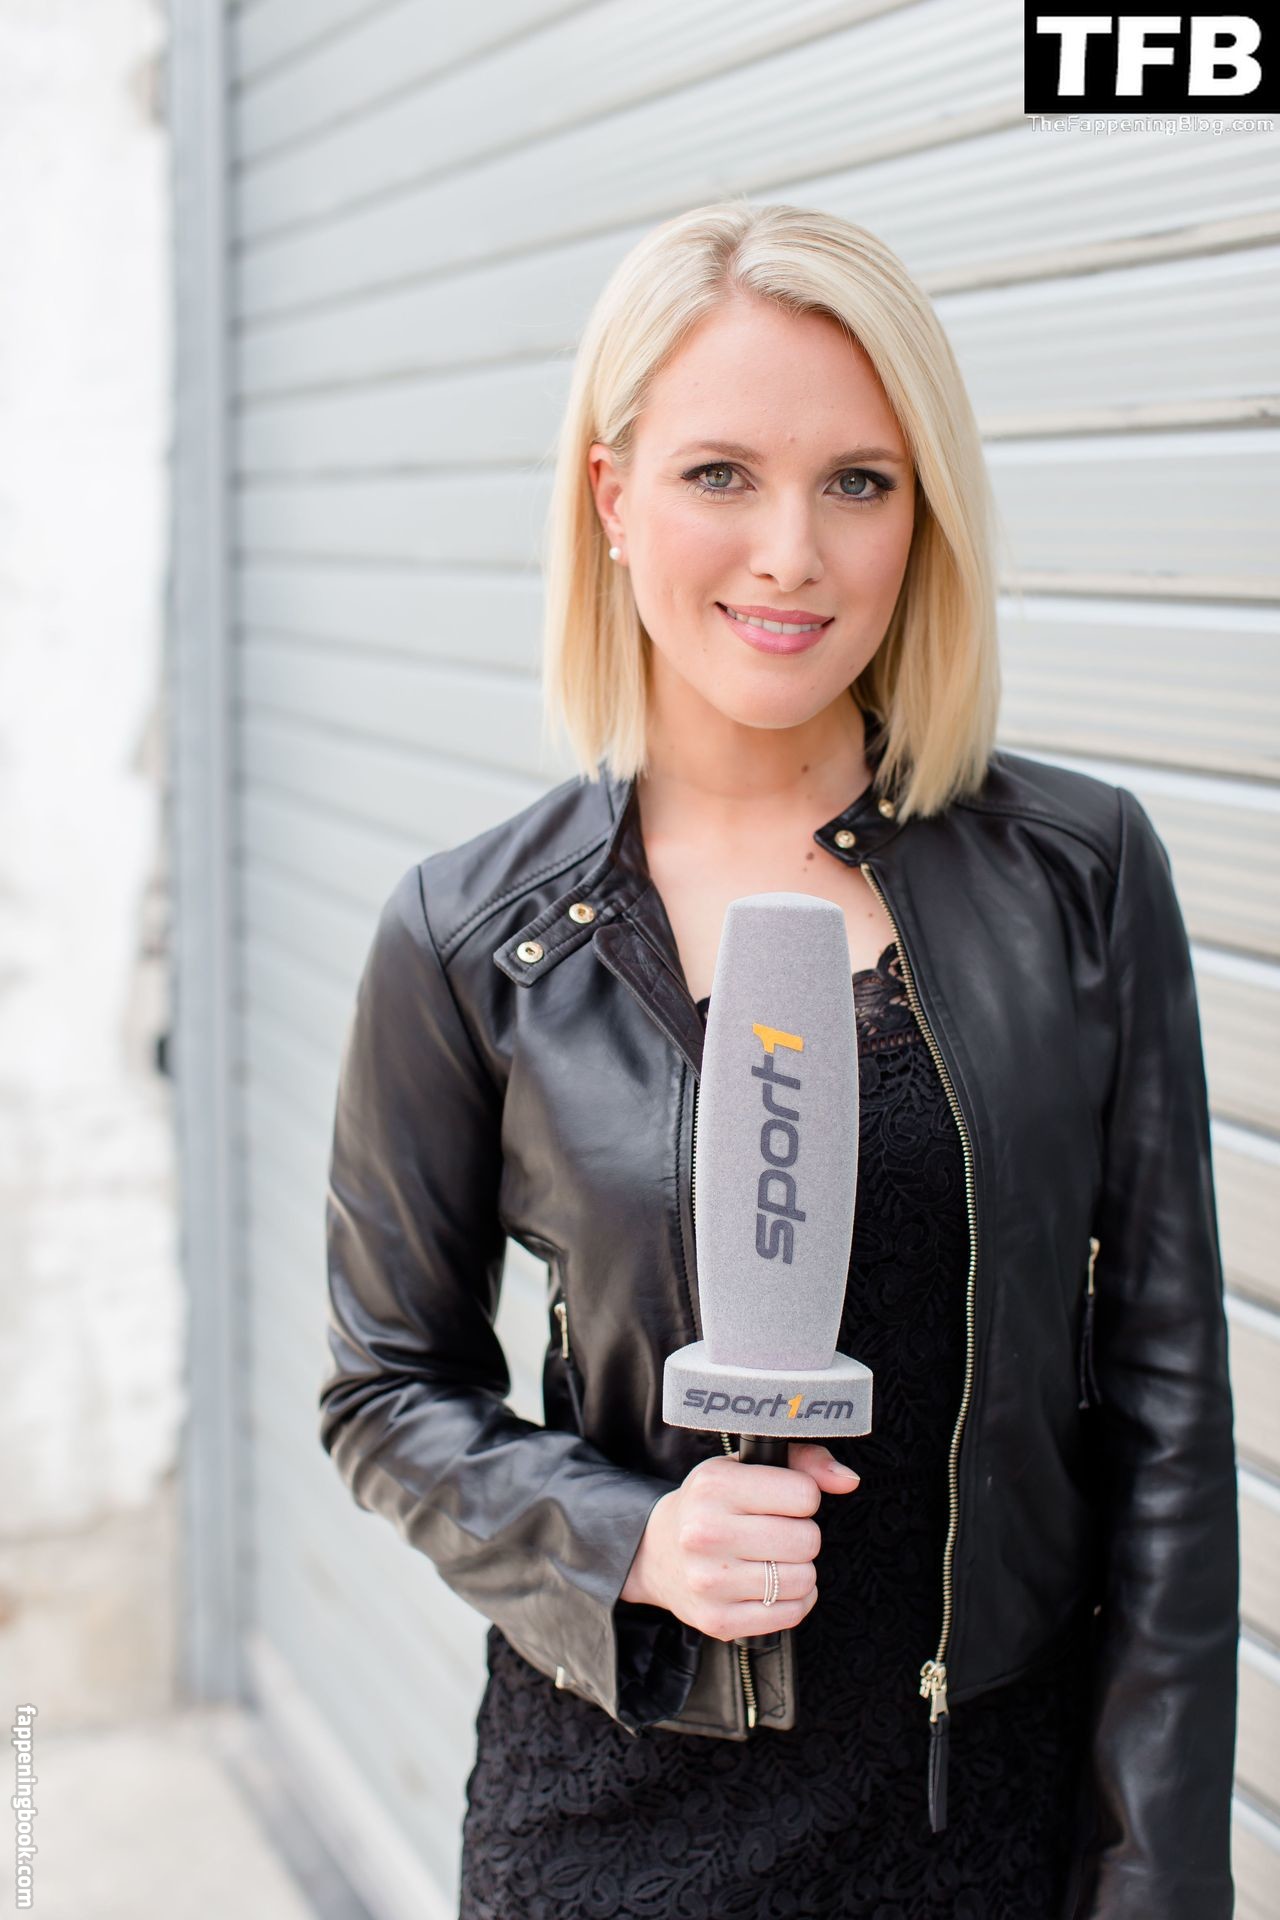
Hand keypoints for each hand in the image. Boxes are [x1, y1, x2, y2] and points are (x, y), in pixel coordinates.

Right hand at [619, 1442, 859, 1638]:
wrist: (656, 1551)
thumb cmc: (711, 1504)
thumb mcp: (744, 1467)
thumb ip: (803, 1463)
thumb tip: (849, 1481)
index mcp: (715, 1486)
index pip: (804, 1495)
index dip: (802, 1498)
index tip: (781, 1502)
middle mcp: (706, 1533)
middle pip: (807, 1540)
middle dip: (802, 1536)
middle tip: (777, 1533)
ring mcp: (710, 1581)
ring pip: (803, 1579)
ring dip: (798, 1570)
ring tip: (772, 1559)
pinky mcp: (718, 1621)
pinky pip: (790, 1614)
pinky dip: (792, 1600)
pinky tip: (770, 1586)